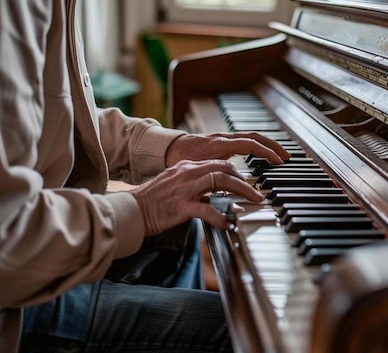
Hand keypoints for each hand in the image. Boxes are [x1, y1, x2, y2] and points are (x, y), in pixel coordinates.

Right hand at [129, 159, 263, 234]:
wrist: (131, 210)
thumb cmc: (152, 202)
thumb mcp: (175, 188)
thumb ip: (194, 188)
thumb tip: (212, 198)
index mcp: (186, 167)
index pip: (218, 163)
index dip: (236, 172)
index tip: (247, 182)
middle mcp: (187, 173)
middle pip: (224, 169)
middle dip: (245, 180)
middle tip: (256, 192)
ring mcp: (185, 189)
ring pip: (221, 182)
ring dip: (242, 191)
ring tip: (254, 201)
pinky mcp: (181, 206)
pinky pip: (207, 210)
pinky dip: (221, 217)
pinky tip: (229, 224)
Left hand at [165, 132, 290, 166]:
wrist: (166, 148)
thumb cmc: (179, 159)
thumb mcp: (198, 168)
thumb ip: (215, 175)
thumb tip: (232, 184)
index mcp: (220, 143)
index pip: (251, 144)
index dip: (267, 152)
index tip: (279, 161)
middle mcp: (224, 137)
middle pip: (256, 137)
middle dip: (273, 146)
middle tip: (287, 156)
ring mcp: (223, 137)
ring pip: (251, 137)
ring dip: (266, 145)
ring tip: (278, 155)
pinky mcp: (222, 141)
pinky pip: (244, 140)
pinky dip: (256, 146)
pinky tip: (261, 155)